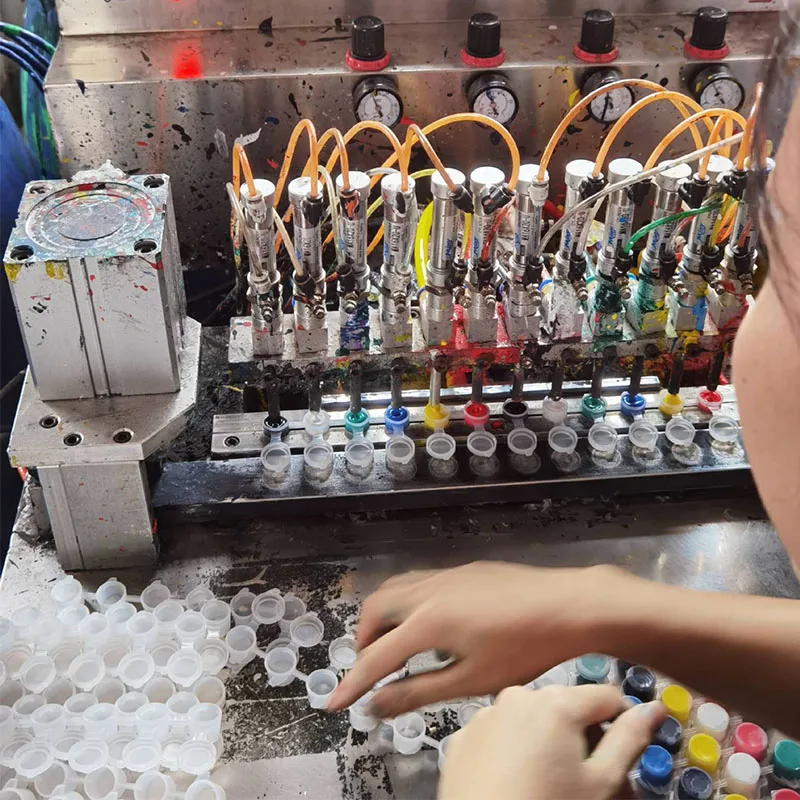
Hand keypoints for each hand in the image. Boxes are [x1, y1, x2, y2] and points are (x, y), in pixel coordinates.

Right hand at [328, 561, 626, 715]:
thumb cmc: (523, 649)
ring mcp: (447, 574)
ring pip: (396, 588)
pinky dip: (407, 602)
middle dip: (364, 639)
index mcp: (426, 622)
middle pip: (376, 609)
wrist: (568, 604)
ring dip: (383, 616)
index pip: (376, 657)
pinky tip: (430, 622)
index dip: (352, 682)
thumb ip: (419, 692)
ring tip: (395, 644)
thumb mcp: (472, 681)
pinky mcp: (465, 569)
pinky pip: (419, 581)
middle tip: (371, 668)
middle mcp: (428, 591)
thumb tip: (376, 706)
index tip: (334, 704)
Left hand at [439, 685, 666, 799]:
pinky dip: (514, 751)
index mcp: (557, 703)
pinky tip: (517, 783)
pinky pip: (501, 734)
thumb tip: (652, 709)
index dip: (623, 724)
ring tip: (551, 784)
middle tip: (592, 781)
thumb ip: (629, 741)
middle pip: (568, 708)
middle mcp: (518, 697)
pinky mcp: (464, 736)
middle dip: (585, 738)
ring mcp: (486, 715)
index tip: (625, 754)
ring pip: (532, 720)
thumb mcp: (600, 783)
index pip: (607, 697)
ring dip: (549, 743)